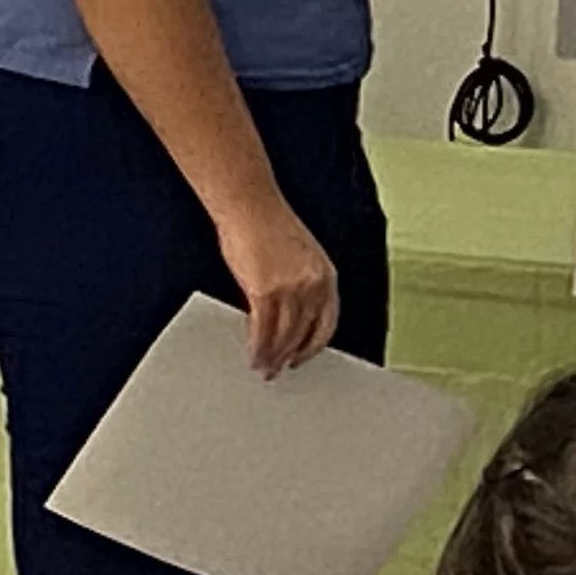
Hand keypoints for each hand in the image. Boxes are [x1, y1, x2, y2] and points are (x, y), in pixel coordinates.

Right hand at [213, 195, 339, 377]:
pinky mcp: (265, 291)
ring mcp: (290, 288)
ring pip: (283, 337)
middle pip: (303, 333)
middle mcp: (314, 284)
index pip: (327, 322)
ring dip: (272, 357)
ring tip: (262, 368)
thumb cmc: (268, 224)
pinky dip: (258, 348)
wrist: (248, 203)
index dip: (313, 345)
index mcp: (327, 274)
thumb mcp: (300, 256)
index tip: (302, 358)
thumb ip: (302, 283)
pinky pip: (263, 331)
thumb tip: (291, 317)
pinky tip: (252, 355)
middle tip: (277, 371)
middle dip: (289, 356)